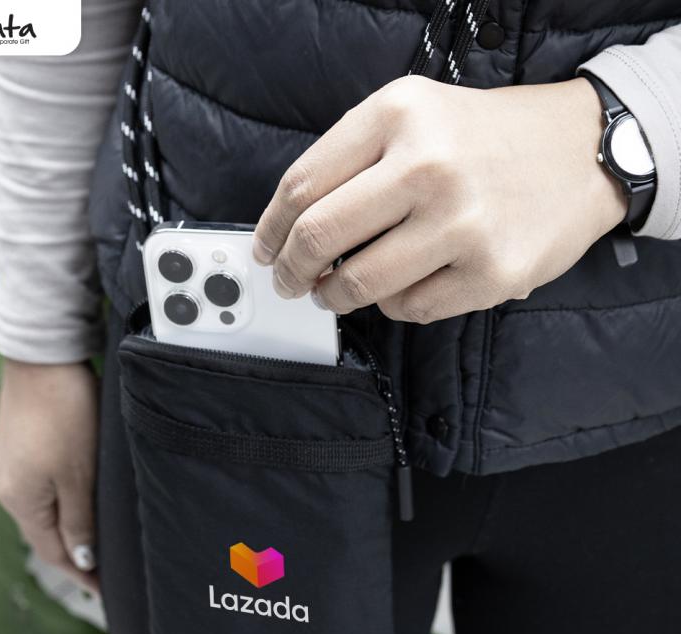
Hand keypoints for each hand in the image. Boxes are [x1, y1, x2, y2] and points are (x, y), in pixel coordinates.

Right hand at [0, 360, 99, 593]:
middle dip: (75, 553)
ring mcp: (10, 463)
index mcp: (21, 500)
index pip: (53, 552)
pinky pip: (42, 486)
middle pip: (45, 533)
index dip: (81, 573)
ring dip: (70, 526)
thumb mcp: (78, 474)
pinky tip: (79, 499)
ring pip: (44, 509)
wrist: (44, 358)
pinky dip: (63, 500)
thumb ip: (79, 520)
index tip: (106, 589)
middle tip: (107, 569)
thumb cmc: (65, 415)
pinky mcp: (18, 444)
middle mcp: (8, 486)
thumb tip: (80, 559)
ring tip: (97, 539)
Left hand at [253, 76, 626, 322]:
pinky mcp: (491, 273)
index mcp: (399, 114)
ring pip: (359, 284)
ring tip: (335, 291)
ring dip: (334, 296)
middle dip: (290, 270)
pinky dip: (392, 304)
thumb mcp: (413, 115)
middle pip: (320, 237)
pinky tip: (402, 285)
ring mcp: (463, 223)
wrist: (581, 152)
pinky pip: (409, 308)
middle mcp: (429, 165)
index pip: (302, 185)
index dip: (270, 229)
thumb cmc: (483, 139)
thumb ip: (349, 161)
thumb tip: (289, 231)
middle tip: (288, 281)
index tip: (265, 250)